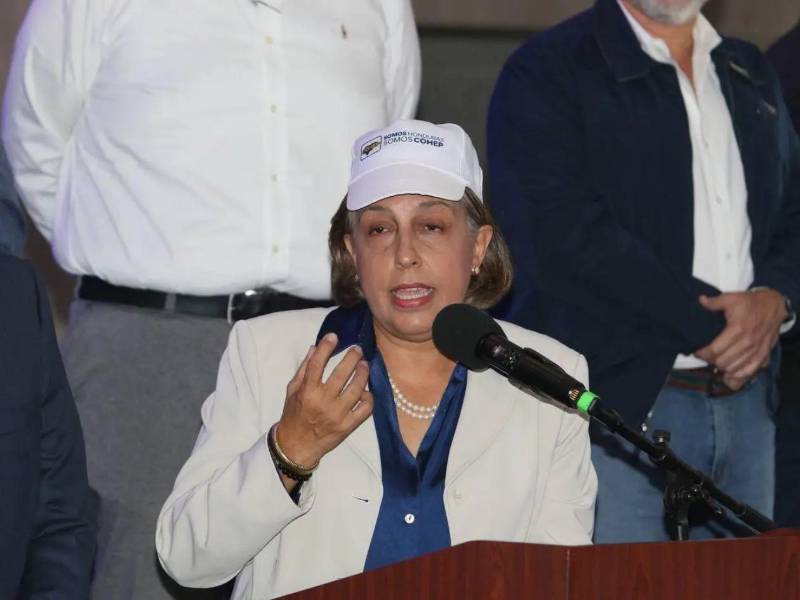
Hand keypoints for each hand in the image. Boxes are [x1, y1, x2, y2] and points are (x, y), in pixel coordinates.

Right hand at [276, 333, 372, 469]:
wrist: (297, 446)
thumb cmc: (293, 415)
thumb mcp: (292, 390)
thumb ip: (304, 369)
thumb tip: (314, 347)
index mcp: (306, 391)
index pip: (317, 364)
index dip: (326, 347)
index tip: (334, 336)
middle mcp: (322, 402)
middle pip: (341, 373)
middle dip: (352, 357)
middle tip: (357, 349)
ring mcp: (337, 415)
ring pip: (357, 388)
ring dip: (363, 373)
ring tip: (364, 365)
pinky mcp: (348, 426)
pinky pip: (365, 408)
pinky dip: (369, 397)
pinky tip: (366, 391)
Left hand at [695, 289, 785, 380]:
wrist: (773, 306)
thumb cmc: (750, 303)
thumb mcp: (731, 298)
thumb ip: (714, 302)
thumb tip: (700, 300)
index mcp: (737, 329)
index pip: (715, 350)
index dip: (703, 353)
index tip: (697, 351)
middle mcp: (747, 343)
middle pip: (723, 362)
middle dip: (711, 361)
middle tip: (706, 356)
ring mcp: (756, 351)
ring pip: (734, 369)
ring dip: (722, 368)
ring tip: (716, 361)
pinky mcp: (763, 355)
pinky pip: (750, 372)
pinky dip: (738, 376)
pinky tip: (729, 375)